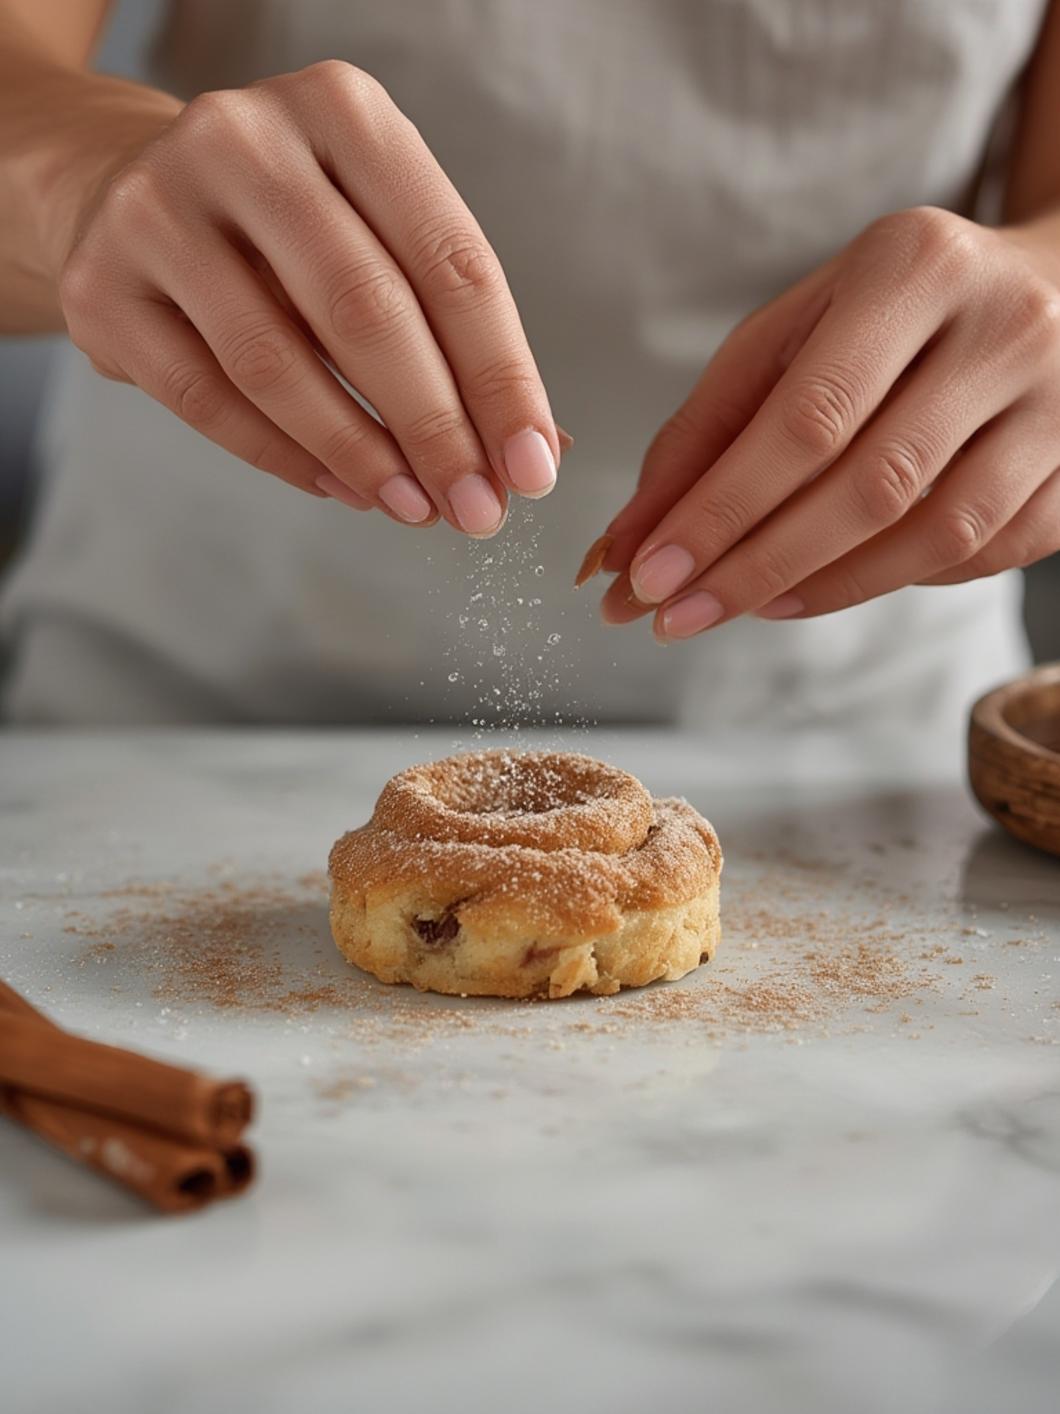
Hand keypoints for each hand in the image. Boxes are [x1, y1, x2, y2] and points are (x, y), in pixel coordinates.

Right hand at [57, 62, 561, 533]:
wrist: (125, 191)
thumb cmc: (289, 228)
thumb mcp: (379, 234)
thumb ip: (451, 326)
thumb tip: (538, 447)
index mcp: (343, 112)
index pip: (450, 260)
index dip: (501, 376)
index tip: (533, 465)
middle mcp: (244, 139)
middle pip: (365, 308)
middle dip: (436, 427)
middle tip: (476, 508)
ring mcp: (157, 207)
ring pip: (276, 362)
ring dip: (361, 454)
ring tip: (413, 507)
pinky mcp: (100, 285)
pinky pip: (207, 399)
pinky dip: (285, 458)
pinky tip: (341, 487)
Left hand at [586, 207, 1059, 635]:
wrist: (1056, 280)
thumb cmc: (892, 311)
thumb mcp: (796, 330)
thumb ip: (709, 427)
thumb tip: (630, 542)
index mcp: (914, 270)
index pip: (808, 417)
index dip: (723, 510)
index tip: (650, 573)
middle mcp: (1003, 329)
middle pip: (872, 486)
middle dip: (758, 566)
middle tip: (678, 614)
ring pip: (939, 534)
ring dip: (825, 588)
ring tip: (747, 605)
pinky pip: (986, 554)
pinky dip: (898, 580)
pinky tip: (832, 582)